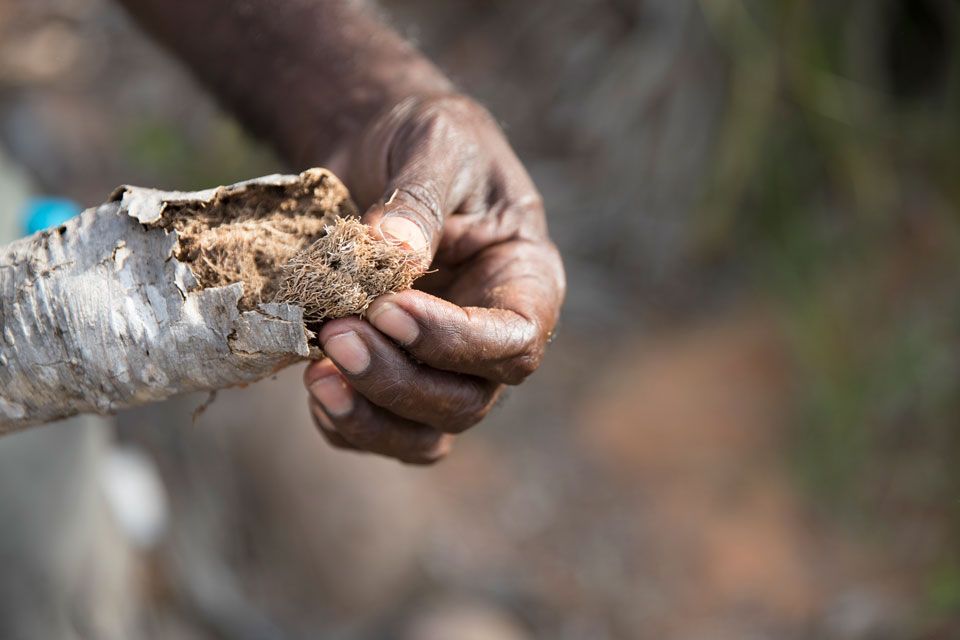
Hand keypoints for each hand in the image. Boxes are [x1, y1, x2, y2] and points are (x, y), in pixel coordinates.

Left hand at [303, 94, 564, 463]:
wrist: (381, 149)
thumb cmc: (428, 140)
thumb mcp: (435, 147)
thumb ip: (420, 200)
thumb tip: (393, 254)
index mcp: (526, 284)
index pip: (513, 342)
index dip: (454, 340)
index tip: (388, 309)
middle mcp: (493, 339)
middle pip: (465, 399)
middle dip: (399, 380)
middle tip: (337, 334)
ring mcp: (445, 367)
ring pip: (425, 432)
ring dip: (371, 417)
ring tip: (316, 375)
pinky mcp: (396, 377)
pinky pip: (380, 430)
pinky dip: (345, 423)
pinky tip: (312, 383)